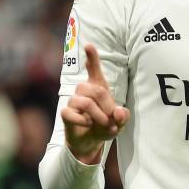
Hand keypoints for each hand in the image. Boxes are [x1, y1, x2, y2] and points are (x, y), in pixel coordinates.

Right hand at [61, 44, 129, 163]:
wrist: (91, 143)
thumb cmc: (105, 126)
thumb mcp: (119, 123)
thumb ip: (123, 117)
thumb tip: (118, 112)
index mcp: (98, 87)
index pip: (94, 69)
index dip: (92, 57)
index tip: (89, 45)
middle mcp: (84, 91)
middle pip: (95, 89)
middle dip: (107, 105)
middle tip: (111, 119)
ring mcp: (73, 101)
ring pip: (84, 102)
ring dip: (97, 115)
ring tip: (103, 124)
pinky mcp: (66, 114)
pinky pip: (70, 113)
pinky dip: (83, 121)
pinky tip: (87, 125)